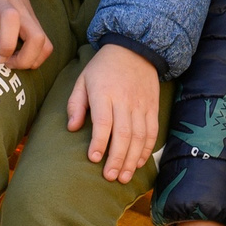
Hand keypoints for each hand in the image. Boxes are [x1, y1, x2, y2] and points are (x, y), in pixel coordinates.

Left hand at [0, 0, 51, 69]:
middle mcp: (4, 7)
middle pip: (12, 21)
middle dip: (5, 46)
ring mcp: (23, 14)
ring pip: (37, 36)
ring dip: (28, 56)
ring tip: (12, 64)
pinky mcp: (34, 20)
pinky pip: (46, 42)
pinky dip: (39, 56)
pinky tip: (24, 61)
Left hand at [69, 43, 160, 183]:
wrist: (135, 48)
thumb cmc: (103, 67)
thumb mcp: (83, 79)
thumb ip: (76, 104)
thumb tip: (72, 128)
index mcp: (104, 93)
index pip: (103, 122)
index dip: (99, 142)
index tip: (93, 159)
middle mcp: (125, 100)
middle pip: (123, 134)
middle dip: (117, 158)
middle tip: (110, 177)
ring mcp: (141, 105)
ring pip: (139, 137)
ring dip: (132, 159)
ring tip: (124, 177)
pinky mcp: (153, 108)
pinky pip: (152, 132)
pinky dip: (146, 149)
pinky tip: (139, 162)